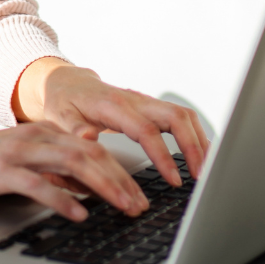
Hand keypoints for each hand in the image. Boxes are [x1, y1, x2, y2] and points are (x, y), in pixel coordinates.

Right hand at [0, 120, 148, 220]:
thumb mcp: (23, 164)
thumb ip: (54, 171)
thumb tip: (87, 188)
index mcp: (45, 133)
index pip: (93, 151)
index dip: (121, 172)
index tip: (140, 194)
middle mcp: (36, 137)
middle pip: (90, 156)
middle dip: (121, 181)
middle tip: (141, 205)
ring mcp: (19, 151)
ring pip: (73, 166)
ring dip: (103, 188)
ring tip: (123, 207)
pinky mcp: (1, 170)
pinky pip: (39, 184)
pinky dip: (63, 198)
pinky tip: (79, 213)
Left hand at [14, 58, 209, 189]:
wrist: (68, 83)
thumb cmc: (64, 102)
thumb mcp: (59, 116)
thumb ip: (73, 128)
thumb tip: (87, 138)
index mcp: (114, 106)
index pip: (147, 131)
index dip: (163, 156)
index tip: (174, 180)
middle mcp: (135, 101)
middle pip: (177, 117)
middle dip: (194, 146)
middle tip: (200, 176)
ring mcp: (146, 103)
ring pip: (183, 115)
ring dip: (199, 140)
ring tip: (205, 169)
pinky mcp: (151, 108)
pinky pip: (180, 118)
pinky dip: (194, 135)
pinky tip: (199, 155)